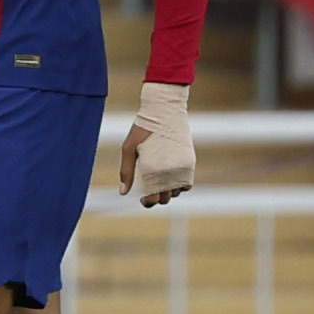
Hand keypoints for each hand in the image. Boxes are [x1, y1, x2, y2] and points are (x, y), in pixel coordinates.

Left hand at [118, 81, 193, 207]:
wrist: (164, 111)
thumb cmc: (141, 129)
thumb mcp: (128, 148)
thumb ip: (126, 171)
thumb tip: (123, 192)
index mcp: (154, 170)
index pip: (154, 198)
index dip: (148, 202)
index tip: (143, 199)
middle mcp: (170, 171)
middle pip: (167, 197)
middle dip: (157, 198)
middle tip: (149, 193)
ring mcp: (183, 166)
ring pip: (178, 191)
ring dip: (169, 192)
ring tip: (158, 183)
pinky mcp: (190, 161)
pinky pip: (187, 182)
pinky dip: (179, 185)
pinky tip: (169, 179)